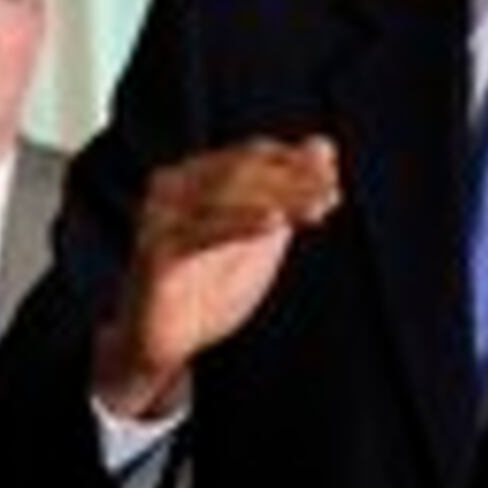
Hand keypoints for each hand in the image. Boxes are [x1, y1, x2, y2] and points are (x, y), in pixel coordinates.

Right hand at [93, 138, 340, 416]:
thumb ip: (290, 192)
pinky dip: (240, 223)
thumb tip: (324, 144)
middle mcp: (170, 187)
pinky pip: (201, 233)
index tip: (333, 181)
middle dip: (291, 181)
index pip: (251, 154)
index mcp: (194, 176)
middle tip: (330, 194)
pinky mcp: (153, 252)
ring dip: (276, 198)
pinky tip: (274, 222)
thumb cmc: (211, 288)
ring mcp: (159, 217)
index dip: (295, 163)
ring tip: (314, 210)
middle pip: (240, 170)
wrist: (165, 343)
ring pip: (223, 194)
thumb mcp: (261, 237)